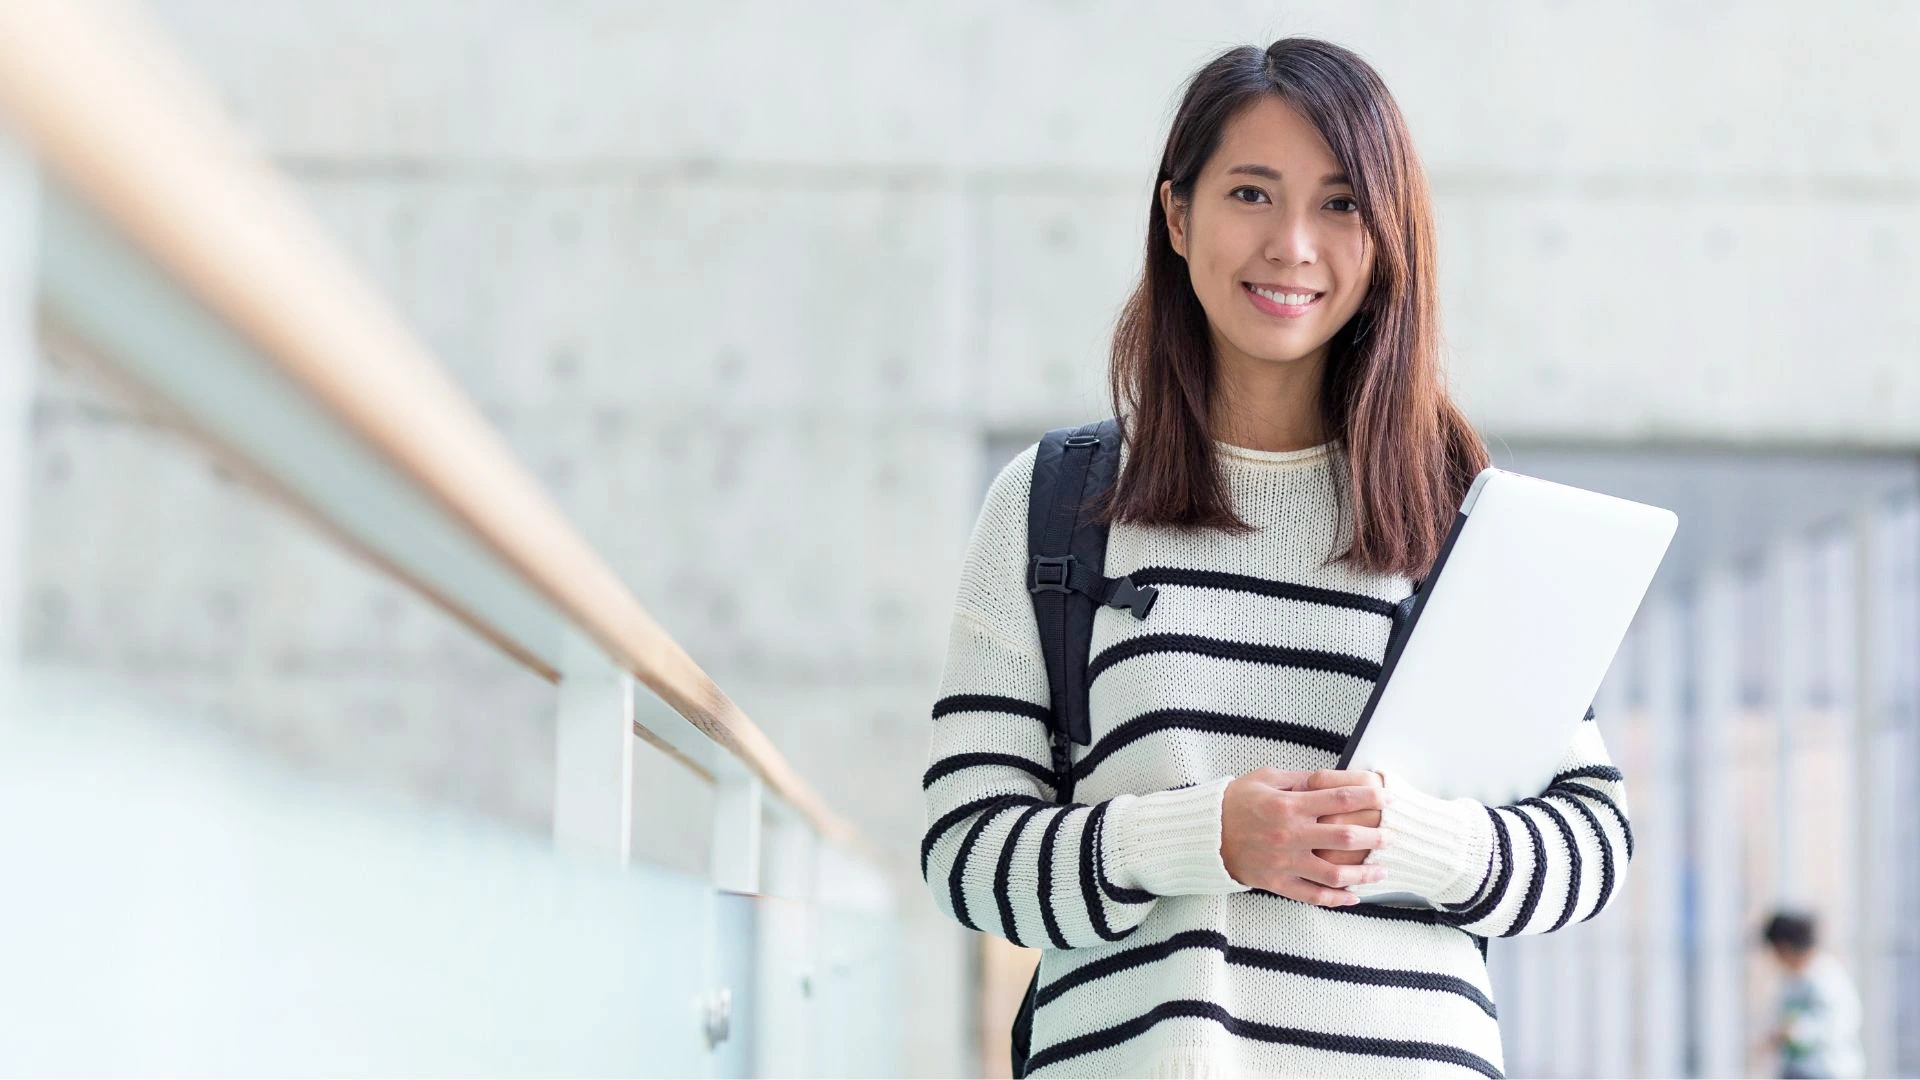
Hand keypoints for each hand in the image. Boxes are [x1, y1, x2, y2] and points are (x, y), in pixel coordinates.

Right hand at [1220, 767, 1388, 905]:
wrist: (1203, 834)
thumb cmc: (1234, 802)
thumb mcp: (1265, 779)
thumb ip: (1299, 781)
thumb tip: (1331, 780)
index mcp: (1289, 806)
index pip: (1339, 798)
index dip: (1367, 796)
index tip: (1386, 796)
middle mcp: (1291, 835)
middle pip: (1345, 837)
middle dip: (1375, 836)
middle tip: (1393, 835)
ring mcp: (1285, 862)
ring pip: (1335, 873)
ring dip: (1363, 874)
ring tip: (1381, 870)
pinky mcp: (1277, 882)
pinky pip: (1313, 896)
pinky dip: (1336, 899)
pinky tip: (1354, 897)